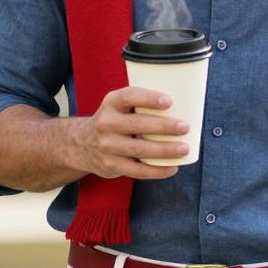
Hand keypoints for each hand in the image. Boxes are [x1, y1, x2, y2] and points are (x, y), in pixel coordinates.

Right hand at [74, 86, 190, 180]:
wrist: (82, 144)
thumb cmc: (114, 121)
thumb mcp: (118, 106)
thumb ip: (141, 104)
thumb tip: (183, 105)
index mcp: (111, 103)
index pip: (129, 96)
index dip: (149, 98)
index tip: (169, 101)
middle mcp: (106, 123)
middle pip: (138, 125)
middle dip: (164, 127)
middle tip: (184, 127)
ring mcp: (107, 146)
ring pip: (139, 149)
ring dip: (164, 150)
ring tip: (184, 149)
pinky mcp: (111, 165)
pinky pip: (137, 170)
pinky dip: (157, 170)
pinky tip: (172, 168)